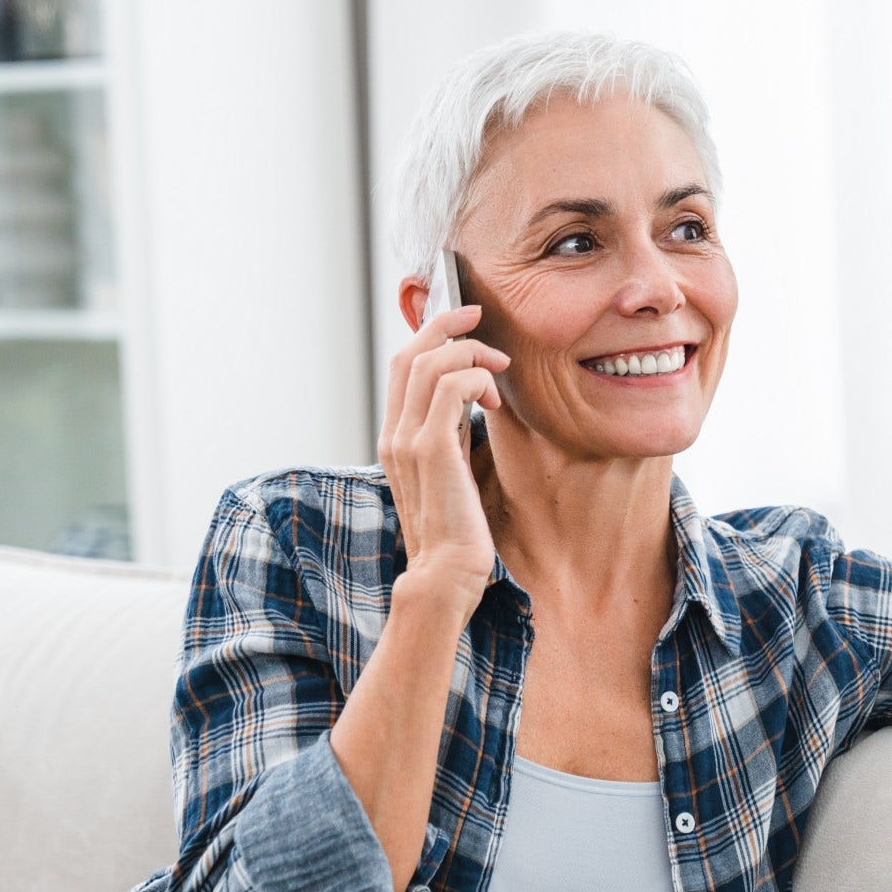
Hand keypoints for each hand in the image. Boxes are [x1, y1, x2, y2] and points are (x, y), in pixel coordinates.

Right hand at [377, 303, 510, 600]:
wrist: (445, 575)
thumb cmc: (456, 533)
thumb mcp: (450, 474)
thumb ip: (450, 438)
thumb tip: (470, 404)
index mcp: (395, 438)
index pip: (402, 367)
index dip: (430, 334)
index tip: (465, 324)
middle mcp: (394, 434)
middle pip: (409, 353)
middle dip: (447, 324)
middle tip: (481, 315)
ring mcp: (408, 440)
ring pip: (430, 362)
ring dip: (470, 353)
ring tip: (497, 370)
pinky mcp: (431, 449)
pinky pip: (451, 387)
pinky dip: (476, 379)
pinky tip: (494, 402)